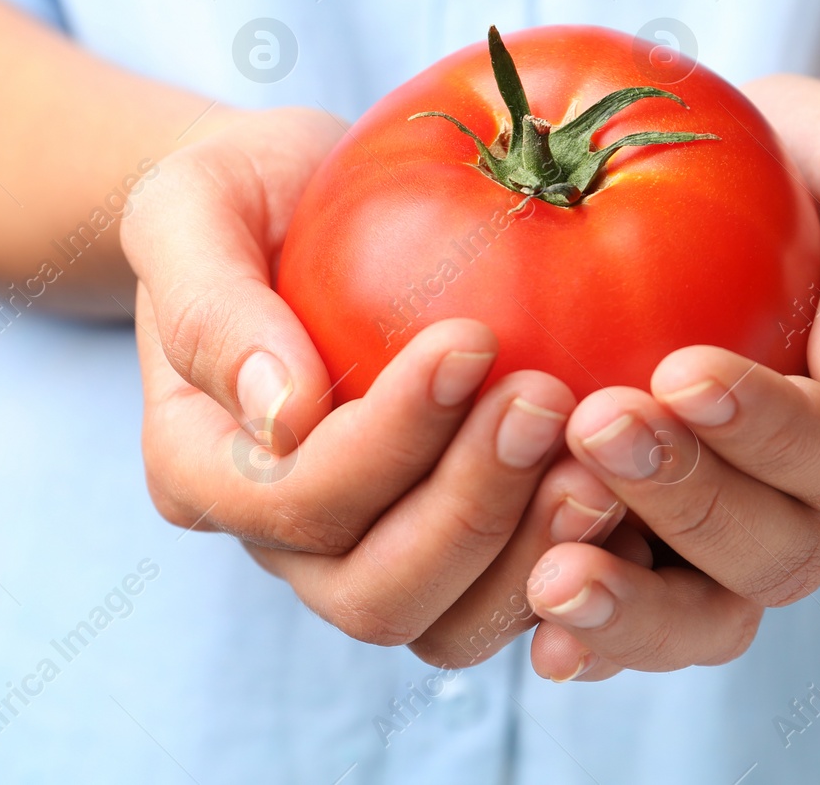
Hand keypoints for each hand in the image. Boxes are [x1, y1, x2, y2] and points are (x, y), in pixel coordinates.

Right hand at [123, 107, 601, 645]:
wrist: (296, 208)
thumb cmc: (239, 196)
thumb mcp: (189, 208)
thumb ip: (212, 307)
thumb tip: (282, 413)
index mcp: (202, 473)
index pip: (294, 500)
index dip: (387, 440)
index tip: (471, 338)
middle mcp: (283, 542)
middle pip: (373, 593)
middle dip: (470, 508)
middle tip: (545, 399)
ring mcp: (368, 555)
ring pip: (449, 623)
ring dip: (531, 551)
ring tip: (602, 461)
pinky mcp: (452, 547)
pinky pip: (512, 595)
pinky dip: (574, 559)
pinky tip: (630, 484)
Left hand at [520, 75, 819, 680]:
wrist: (758, 184)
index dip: (771, 429)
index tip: (680, 370)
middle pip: (783, 551)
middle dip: (690, 501)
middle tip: (599, 426)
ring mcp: (745, 532)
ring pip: (713, 614)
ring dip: (636, 605)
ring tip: (552, 577)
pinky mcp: (666, 546)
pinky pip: (641, 612)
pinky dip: (596, 634)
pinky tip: (535, 629)